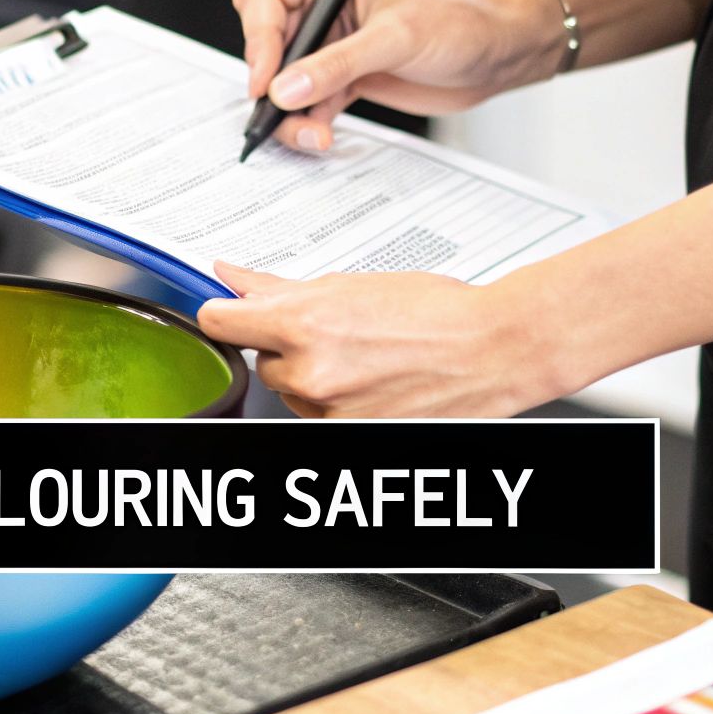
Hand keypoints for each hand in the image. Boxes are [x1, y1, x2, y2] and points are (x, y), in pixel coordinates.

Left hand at [196, 261, 558, 417]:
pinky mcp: (349, 436)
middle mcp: (310, 371)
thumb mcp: (351, 286)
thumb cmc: (437, 314)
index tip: (232, 313)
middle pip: (262, 360)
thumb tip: (232, 277)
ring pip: (291, 392)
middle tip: (337, 332)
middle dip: (287, 346)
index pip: (219, 322)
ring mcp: (329, 410)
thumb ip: (280, 287)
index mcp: (304, 323)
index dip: (224, 315)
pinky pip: (320, 418)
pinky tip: (373, 382)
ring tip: (365, 357)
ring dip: (313, 377)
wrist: (493, 350)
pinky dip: (338, 403)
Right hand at [231, 0, 560, 152]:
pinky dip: (308, 122)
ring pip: (284, 81)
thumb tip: (285, 89)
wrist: (497, 55)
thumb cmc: (459, 23)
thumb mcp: (395, 39)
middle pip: (267, 43)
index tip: (265, 81)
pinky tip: (321, 136)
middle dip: (267, 81)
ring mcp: (332, 44)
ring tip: (310, 135)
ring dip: (289, 112)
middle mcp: (325, 6)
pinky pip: (309, 103)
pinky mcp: (344, 77)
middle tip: (277, 112)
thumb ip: (336, 65)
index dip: (258, 40)